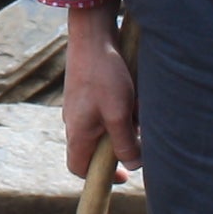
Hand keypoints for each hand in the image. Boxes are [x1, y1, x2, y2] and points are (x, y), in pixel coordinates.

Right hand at [64, 6, 140, 178]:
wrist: (92, 36)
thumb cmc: (104, 76)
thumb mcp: (119, 114)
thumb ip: (125, 143)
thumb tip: (133, 165)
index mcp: (77, 133)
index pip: (79, 168)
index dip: (99, 177)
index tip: (123, 175)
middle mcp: (74, 122)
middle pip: (95, 148)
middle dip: (120, 145)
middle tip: (138, 136)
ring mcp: (80, 106)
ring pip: (104, 127)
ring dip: (123, 124)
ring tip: (137, 108)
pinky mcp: (87, 92)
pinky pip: (105, 110)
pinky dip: (121, 108)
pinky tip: (133, 94)